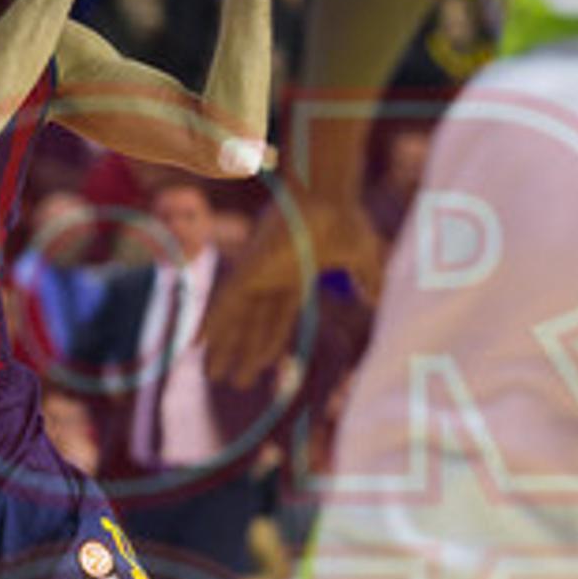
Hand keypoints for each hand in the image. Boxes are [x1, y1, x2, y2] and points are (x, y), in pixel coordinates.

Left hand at [201, 199, 383, 387]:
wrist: (328, 196)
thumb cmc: (345, 219)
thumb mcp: (362, 258)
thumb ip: (368, 280)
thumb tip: (381, 302)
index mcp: (295, 279)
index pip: (277, 322)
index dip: (266, 346)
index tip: (258, 369)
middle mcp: (271, 279)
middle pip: (252, 326)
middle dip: (242, 353)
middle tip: (231, 382)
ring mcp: (257, 273)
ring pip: (234, 319)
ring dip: (222, 346)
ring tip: (211, 375)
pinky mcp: (247, 268)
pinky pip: (223, 301)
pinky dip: (210, 322)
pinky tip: (196, 343)